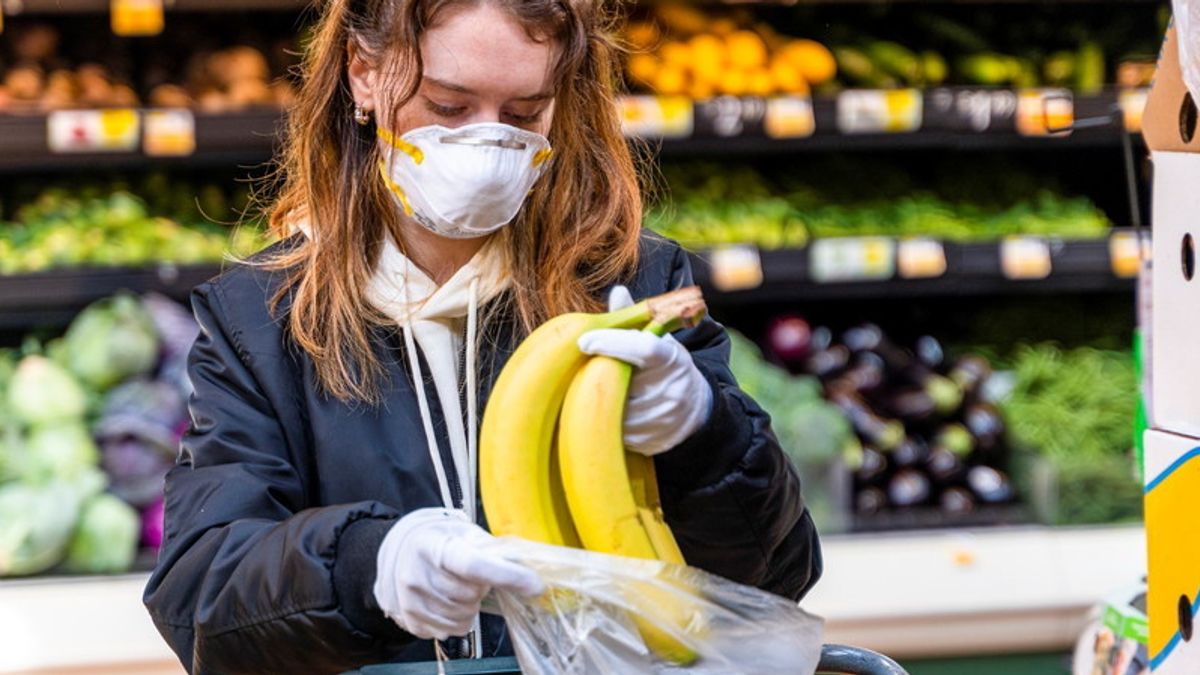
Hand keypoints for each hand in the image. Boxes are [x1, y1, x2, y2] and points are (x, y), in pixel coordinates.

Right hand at [373, 508, 543, 639]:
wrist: (402, 551)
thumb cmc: (440, 541)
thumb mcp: (463, 533)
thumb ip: (492, 549)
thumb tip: (529, 568)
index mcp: (434, 545)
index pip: (473, 565)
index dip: (506, 576)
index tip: (534, 584)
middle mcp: (417, 573)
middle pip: (470, 595)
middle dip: (480, 588)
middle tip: (473, 577)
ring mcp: (410, 599)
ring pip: (463, 617)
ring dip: (470, 606)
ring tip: (459, 588)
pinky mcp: (409, 619)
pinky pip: (450, 631)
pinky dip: (458, 620)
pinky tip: (449, 602)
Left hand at [576, 286, 712, 455]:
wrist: (695, 411)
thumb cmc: (667, 368)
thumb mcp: (659, 341)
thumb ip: (635, 320)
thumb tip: (617, 292)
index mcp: (670, 360)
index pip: (642, 348)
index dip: (613, 343)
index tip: (584, 341)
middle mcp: (668, 391)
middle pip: (621, 381)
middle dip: (597, 375)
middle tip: (579, 370)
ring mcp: (659, 420)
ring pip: (613, 408)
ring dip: (596, 399)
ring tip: (588, 390)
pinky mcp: (646, 442)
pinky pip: (612, 431)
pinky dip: (601, 420)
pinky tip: (597, 411)